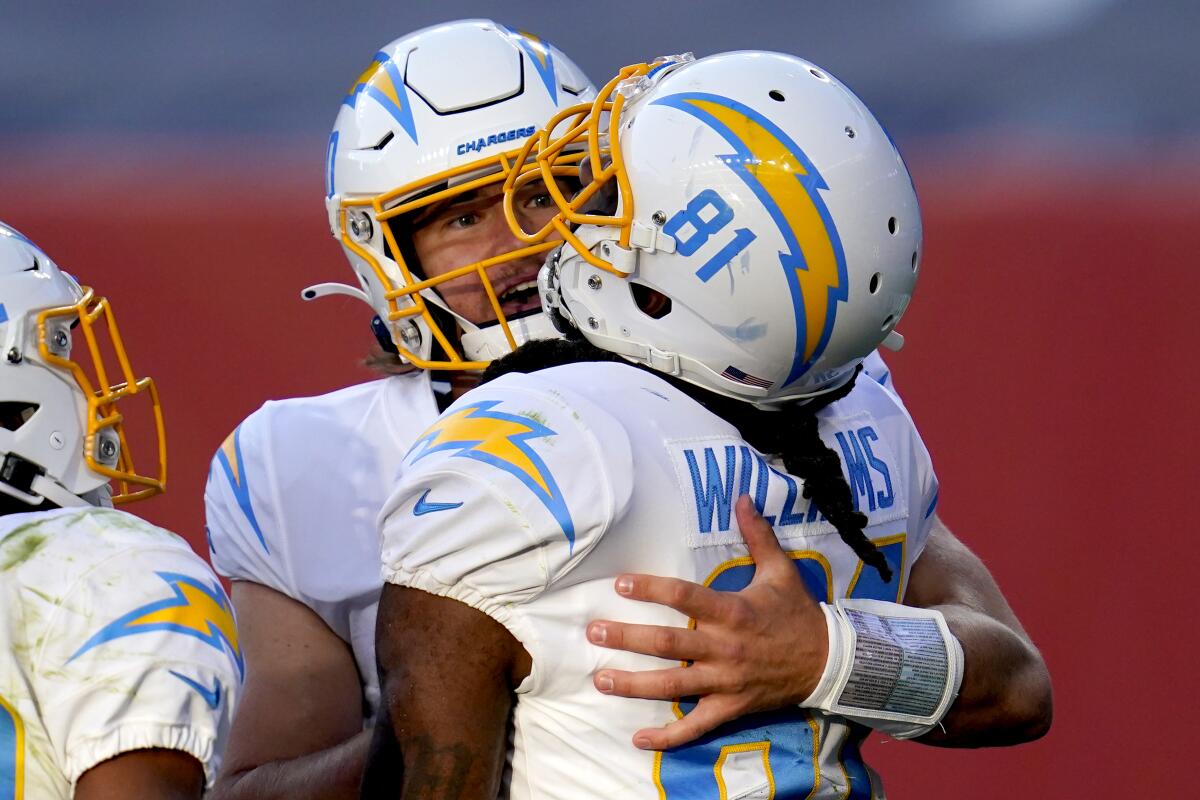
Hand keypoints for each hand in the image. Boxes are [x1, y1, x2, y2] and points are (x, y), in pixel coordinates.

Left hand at [586, 495, 829, 749]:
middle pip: (667, 643)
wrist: (828, 661)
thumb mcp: (780, 570)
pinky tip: (638, 739)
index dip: (650, 589)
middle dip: (627, 637)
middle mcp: (724, 648)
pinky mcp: (730, 707)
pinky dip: (668, 737)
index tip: (620, 583)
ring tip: (601, 678)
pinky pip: (696, 726)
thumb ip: (757, 534)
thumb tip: (742, 496)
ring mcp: (725, 681)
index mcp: (732, 611)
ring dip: (634, 684)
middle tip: (594, 631)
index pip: (684, 596)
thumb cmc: (797, 613)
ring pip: (672, 686)